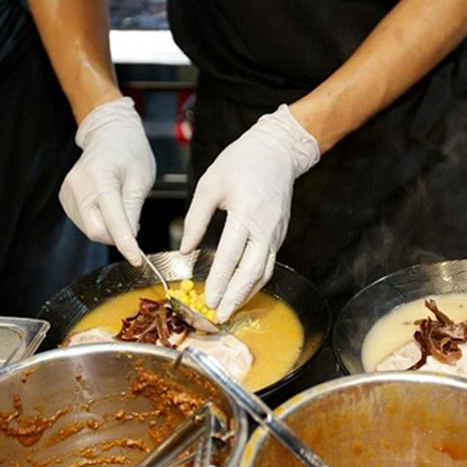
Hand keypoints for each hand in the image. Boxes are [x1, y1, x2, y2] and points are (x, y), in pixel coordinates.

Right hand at [60, 97, 156, 264]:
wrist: (109, 134)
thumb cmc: (129, 152)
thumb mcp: (141, 178)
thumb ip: (133, 209)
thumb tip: (131, 238)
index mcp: (99, 178)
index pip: (112, 220)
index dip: (125, 243)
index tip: (136, 259)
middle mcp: (78, 186)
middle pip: (96, 230)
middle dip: (117, 236)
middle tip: (133, 222)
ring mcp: (68, 193)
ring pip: (90, 229)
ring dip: (109, 229)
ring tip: (120, 205)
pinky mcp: (66, 199)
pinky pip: (84, 223)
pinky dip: (99, 222)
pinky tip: (108, 207)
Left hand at [180, 105, 319, 321]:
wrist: (278, 151)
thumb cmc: (241, 162)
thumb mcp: (210, 184)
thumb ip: (196, 219)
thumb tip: (186, 250)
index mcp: (245, 212)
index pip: (230, 255)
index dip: (219, 281)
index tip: (208, 299)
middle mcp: (265, 227)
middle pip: (252, 271)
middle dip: (235, 297)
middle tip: (219, 316)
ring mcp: (276, 232)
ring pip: (263, 271)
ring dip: (247, 294)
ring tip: (229, 310)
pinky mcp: (279, 234)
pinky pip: (268, 263)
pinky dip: (255, 281)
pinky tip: (242, 291)